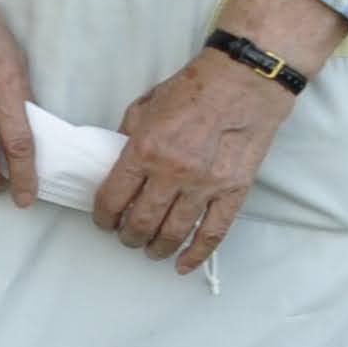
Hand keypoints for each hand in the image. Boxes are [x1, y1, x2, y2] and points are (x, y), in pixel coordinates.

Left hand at [97, 51, 295, 271]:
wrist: (243, 81)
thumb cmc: (191, 89)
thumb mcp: (143, 107)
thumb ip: (127, 139)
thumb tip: (115, 166)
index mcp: (144, 150)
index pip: (113, 198)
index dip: (103, 216)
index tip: (103, 222)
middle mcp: (172, 172)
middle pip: (141, 221)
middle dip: (128, 236)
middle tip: (126, 238)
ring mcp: (206, 185)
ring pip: (174, 232)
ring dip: (156, 247)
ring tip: (149, 251)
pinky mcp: (234, 191)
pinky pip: (214, 232)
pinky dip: (197, 254)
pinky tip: (183, 264)